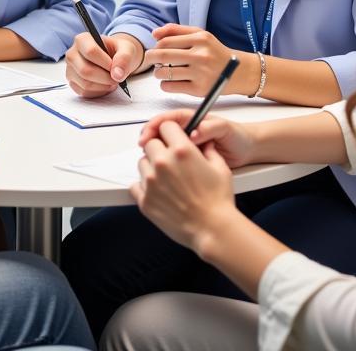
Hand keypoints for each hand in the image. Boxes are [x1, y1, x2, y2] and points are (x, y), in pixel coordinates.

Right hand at [65, 32, 143, 97]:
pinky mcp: (73, 83)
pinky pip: (85, 92)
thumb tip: (117, 74)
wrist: (115, 59)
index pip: (90, 51)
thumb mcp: (127, 49)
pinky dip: (99, 91)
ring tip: (112, 80)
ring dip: (103, 86)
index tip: (115, 67)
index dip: (105, 63)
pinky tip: (105, 84)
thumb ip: (124, 58)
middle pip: (85, 70)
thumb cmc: (118, 51)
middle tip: (116, 77)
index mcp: (83, 39)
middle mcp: (73, 54)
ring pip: (85, 84)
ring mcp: (71, 69)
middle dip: (105, 78)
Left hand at [130, 119, 239, 256]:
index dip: (170, 132)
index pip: (165, 126)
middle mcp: (163, 162)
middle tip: (170, 161)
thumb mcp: (220, 168)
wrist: (213, 229)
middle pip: (151, 143)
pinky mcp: (145, 200)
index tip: (171, 139)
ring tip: (166, 180)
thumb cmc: (218, 202)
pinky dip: (144, 187)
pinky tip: (158, 192)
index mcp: (182, 150)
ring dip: (151, 168)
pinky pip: (135, 185)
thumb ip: (208, 150)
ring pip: (142, 163)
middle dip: (159, 149)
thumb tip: (204, 143)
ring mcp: (152, 181)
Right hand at [140, 112, 256, 168]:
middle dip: (149, 139)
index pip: (165, 120)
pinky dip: (166, 164)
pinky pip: (173, 160)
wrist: (249, 151)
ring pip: (164, 147)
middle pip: (160, 133)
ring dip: (156, 152)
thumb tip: (194, 133)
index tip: (147, 135)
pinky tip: (162, 172)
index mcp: (191, 120)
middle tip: (144, 149)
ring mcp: (187, 146)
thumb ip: (209, 128)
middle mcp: (186, 132)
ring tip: (151, 161)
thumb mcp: (225, 129)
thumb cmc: (238, 136)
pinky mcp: (190, 160)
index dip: (154, 126)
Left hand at [144, 24, 253, 96]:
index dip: (156, 46)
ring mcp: (201, 73)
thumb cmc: (214, 52)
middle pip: (163, 56)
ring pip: (165, 73)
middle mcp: (201, 55)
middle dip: (151, 58)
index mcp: (200, 39)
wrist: (239, 71)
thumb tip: (154, 34)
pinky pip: (172, 87)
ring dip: (158, 73)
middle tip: (150, 61)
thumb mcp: (200, 35)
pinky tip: (169, 82)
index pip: (166, 41)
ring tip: (161, 72)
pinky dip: (165, 85)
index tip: (155, 50)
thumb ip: (176, 30)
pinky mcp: (200, 89)